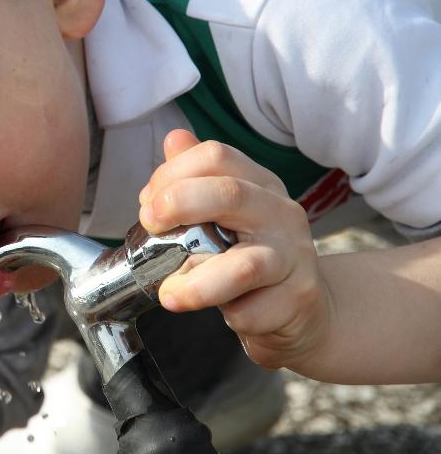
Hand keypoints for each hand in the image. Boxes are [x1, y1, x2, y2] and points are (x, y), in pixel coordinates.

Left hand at [139, 130, 330, 370]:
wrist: (304, 312)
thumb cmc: (251, 258)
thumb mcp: (224, 214)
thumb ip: (195, 179)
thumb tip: (174, 138)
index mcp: (259, 185)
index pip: (215, 157)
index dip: (171, 174)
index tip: (148, 204)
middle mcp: (281, 213)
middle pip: (230, 194)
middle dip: (178, 204)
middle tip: (149, 227)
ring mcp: (293, 258)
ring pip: (245, 265)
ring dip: (197, 283)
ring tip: (169, 295)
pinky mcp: (298, 301)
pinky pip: (253, 311)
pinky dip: (229, 315)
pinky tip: (224, 313)